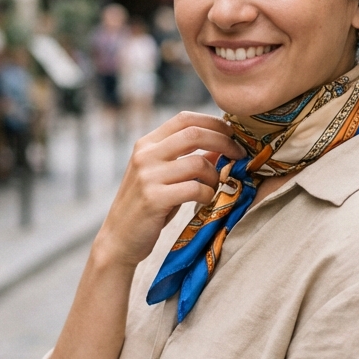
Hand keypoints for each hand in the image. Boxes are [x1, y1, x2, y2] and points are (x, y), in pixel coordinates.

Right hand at [94, 112, 246, 269]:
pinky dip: (207, 194)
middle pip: (195, 134)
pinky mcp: (154, 198)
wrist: (119, 239)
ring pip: (198, 163)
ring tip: (214, 186)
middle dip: (224, 142)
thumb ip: (187, 159)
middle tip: (239, 155)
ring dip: (215, 175)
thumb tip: (222, 146)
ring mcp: (148, 176)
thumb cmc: (148, 207)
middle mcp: (145, 155)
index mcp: (146, 144)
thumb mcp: (164, 177)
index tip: (232, 134)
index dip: (213, 123)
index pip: (184, 119)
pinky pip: (195, 189)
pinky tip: (205, 200)